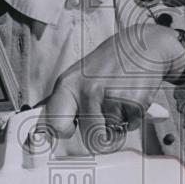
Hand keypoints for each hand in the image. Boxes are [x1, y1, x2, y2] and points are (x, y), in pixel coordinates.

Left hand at [39, 23, 181, 147]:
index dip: (64, 131)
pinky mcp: (134, 102)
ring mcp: (112, 97)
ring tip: (119, 98)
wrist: (142, 46)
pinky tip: (131, 96)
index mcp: (69, 84)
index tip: (69, 130)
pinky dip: (133, 117)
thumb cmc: (109, 63)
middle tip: (104, 110)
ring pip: (111, 134)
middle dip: (99, 130)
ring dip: (118, 123)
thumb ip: (64, 101)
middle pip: (90, 137)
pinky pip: (130, 126)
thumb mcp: (79, 75)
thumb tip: (42, 126)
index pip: (55, 124)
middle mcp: (88, 91)